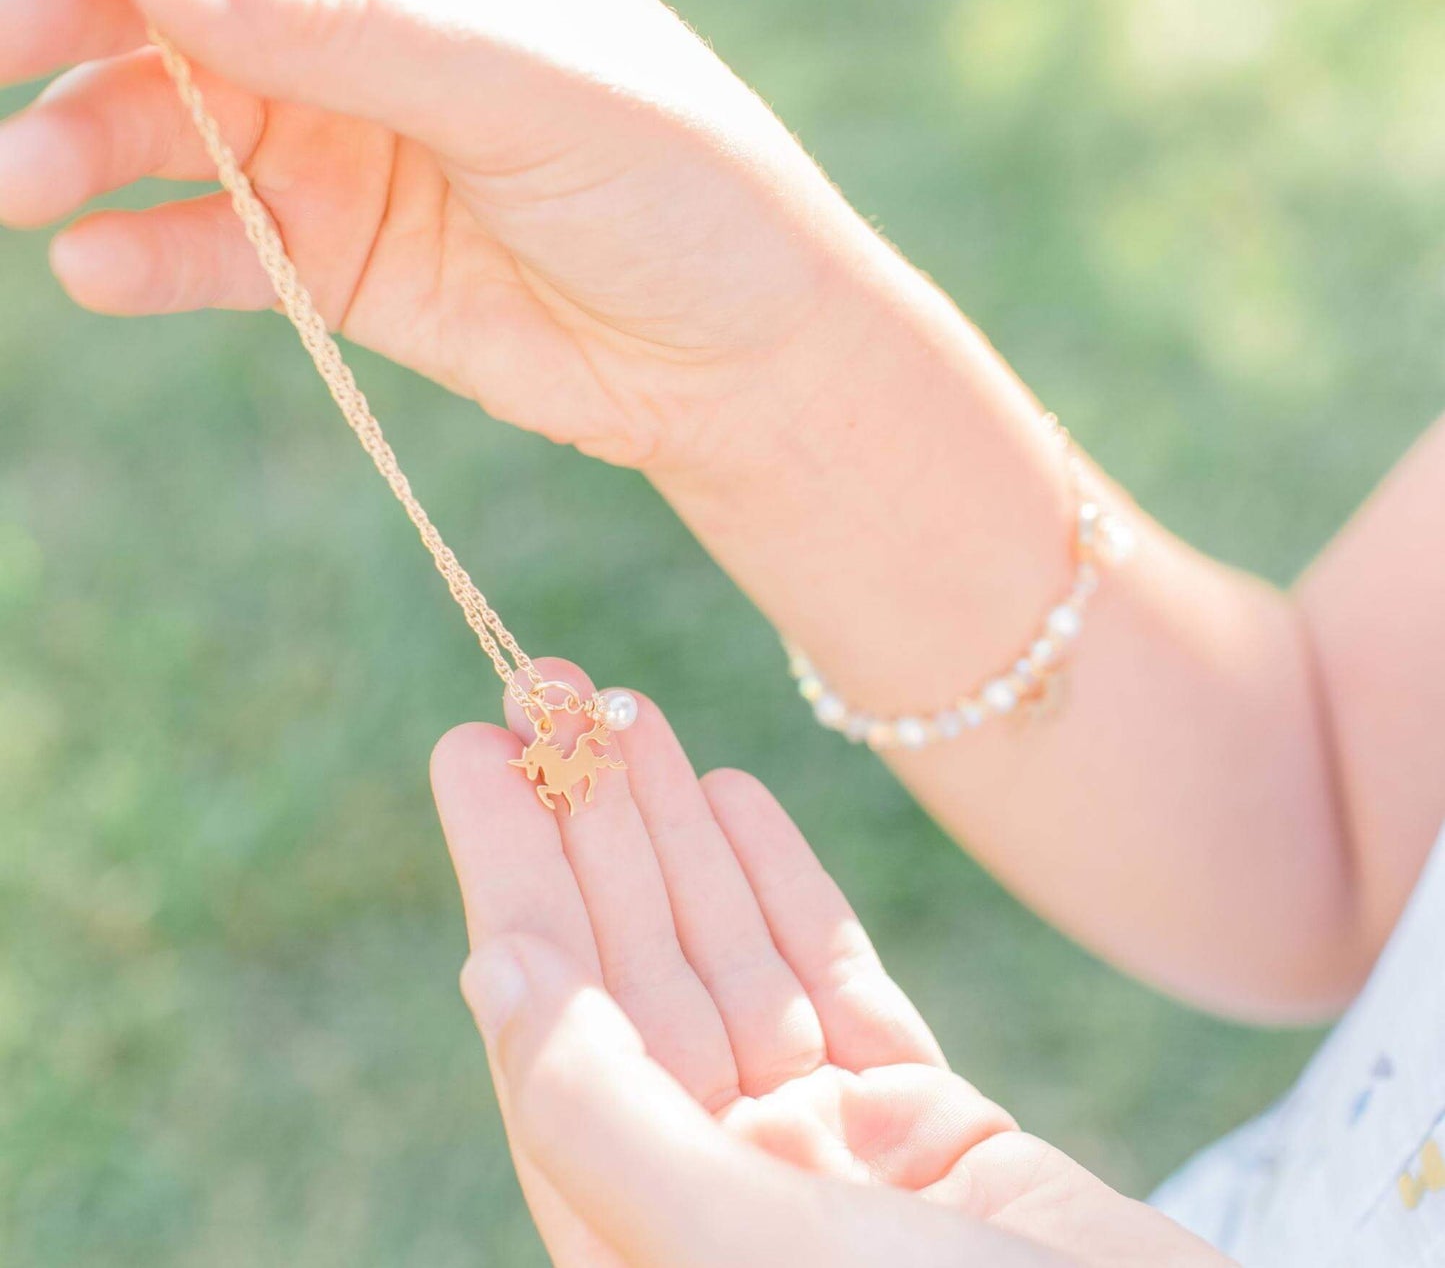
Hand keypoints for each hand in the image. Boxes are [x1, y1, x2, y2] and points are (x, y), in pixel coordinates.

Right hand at [0, 0, 903, 474]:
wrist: (736, 360)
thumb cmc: (677, 189)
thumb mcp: (529, 87)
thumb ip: (346, 23)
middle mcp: (358, 15)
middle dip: (52, 1)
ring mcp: (335, 138)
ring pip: (163, 118)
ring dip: (76, 141)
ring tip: (15, 181)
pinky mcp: (331, 257)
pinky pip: (212, 246)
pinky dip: (149, 256)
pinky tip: (97, 268)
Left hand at [429, 659, 1231, 1266]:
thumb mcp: (737, 1244)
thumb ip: (600, 1116)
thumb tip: (488, 968)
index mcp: (632, 1233)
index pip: (547, 1018)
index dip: (508, 873)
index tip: (479, 751)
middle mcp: (713, 1188)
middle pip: (631, 969)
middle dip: (589, 824)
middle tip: (552, 686)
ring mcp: (818, 1152)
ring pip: (726, 956)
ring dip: (677, 832)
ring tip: (632, 712)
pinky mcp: (919, 1121)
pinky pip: (830, 977)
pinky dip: (782, 883)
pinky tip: (735, 792)